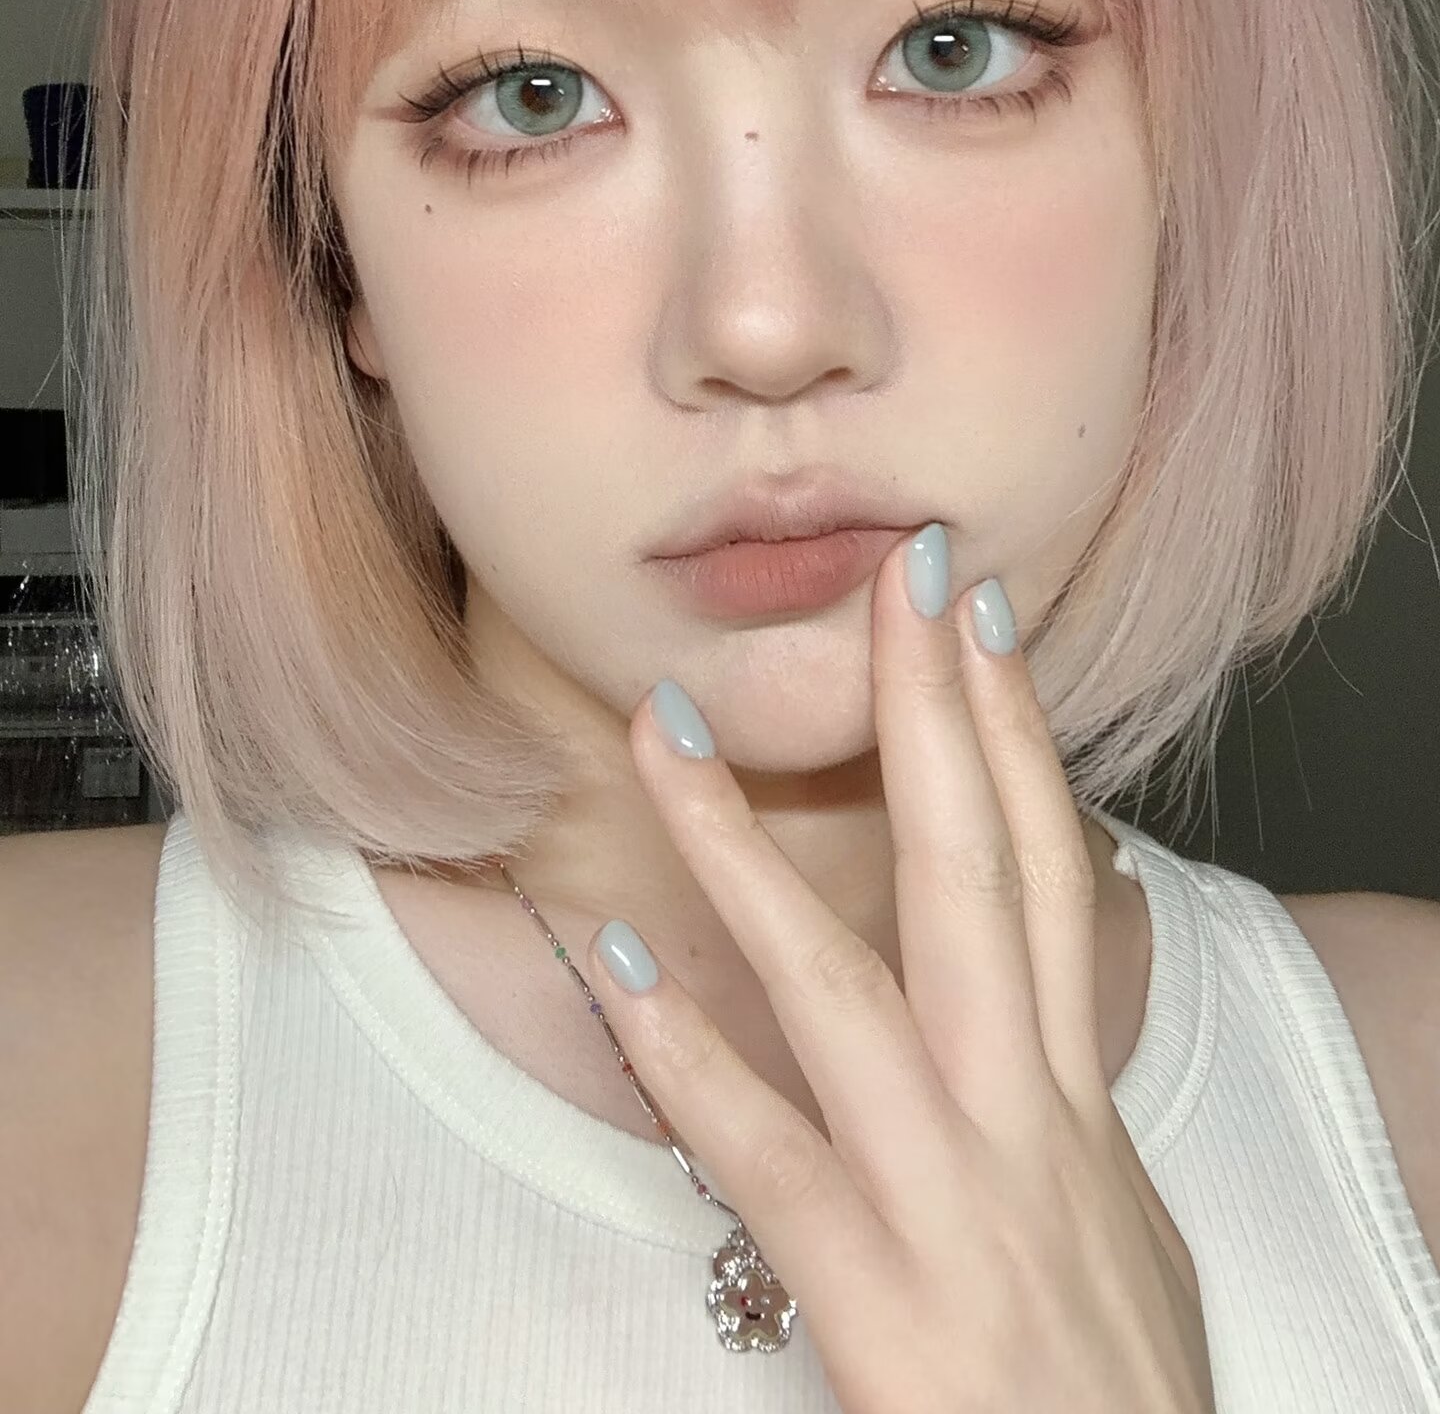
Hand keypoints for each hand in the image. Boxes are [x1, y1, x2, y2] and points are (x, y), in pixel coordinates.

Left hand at [585, 529, 1215, 1412]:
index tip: (971, 616)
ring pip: (841, 980)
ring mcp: (944, 1193)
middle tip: (888, 581)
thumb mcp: (1121, 1218)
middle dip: (930, 715)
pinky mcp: (872, 1288)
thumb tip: (1041, 1025)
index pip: (1053, 869)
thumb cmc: (1118, 1394)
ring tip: (662, 730)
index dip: (1016, 732)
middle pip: (976, 876)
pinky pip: (758, 1147)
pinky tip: (609, 963)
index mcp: (1072, 1093)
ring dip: (741, 846)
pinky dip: (680, 1055)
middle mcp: (1018, 1116)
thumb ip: (1069, 1107)